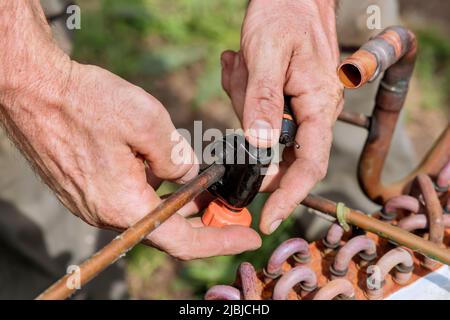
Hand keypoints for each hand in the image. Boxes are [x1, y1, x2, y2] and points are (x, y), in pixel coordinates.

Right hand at [0, 0, 260, 259]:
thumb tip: (188, 176)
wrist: (33, 89)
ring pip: (148, 213)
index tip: (249, 238)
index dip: (221, 241)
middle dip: (204, 221)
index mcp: (124, 206)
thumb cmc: (86, 103)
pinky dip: (156, 195)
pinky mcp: (87, 190)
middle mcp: (107, 213)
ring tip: (207, 192)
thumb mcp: (148, 122)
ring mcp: (94, 203)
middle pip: (167, 230)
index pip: (183, 240)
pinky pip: (130, 200)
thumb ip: (177, 157)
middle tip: (231, 209)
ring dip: (179, 206)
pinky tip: (169, 176)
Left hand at [221, 0, 343, 233]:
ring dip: (245, 101)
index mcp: (318, 105)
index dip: (289, 197)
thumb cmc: (284, 14)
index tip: (268, 220)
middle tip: (239, 81)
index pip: (309, 166)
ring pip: (265, 130)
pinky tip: (242, 65)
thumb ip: (262, 100)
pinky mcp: (287, 99)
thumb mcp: (266, 53)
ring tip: (242, 64)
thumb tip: (259, 146)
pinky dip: (244, 94)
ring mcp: (302, 106)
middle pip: (281, 151)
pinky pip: (260, 112)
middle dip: (252, 132)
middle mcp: (315, 112)